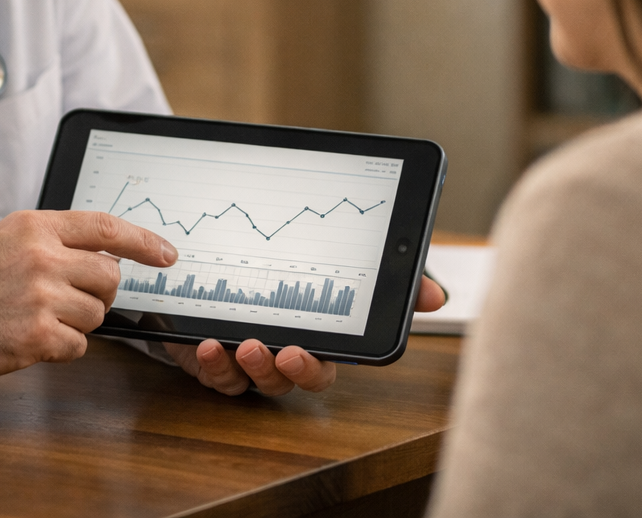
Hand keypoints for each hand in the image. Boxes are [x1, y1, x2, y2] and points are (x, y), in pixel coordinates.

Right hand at [0, 210, 176, 378]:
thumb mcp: (7, 238)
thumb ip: (54, 240)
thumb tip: (105, 254)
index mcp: (36, 226)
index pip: (106, 227)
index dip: (144, 242)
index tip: (167, 254)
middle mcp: (42, 256)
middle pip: (110, 277)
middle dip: (99, 294)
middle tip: (69, 301)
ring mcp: (40, 296)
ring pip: (96, 315)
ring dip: (75, 324)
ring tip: (35, 318)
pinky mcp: (35, 336)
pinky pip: (78, 346)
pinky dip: (61, 349)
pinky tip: (29, 339)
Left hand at [166, 275, 447, 395]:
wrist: (226, 259)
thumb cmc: (294, 267)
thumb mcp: (347, 263)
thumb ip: (391, 279)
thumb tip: (438, 296)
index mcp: (315, 340)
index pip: (323, 367)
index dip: (312, 368)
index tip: (298, 351)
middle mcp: (282, 356)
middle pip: (289, 381)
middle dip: (283, 372)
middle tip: (276, 350)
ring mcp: (245, 360)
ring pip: (249, 382)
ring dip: (245, 369)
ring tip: (238, 344)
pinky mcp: (211, 356)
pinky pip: (212, 374)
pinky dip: (208, 365)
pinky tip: (203, 343)